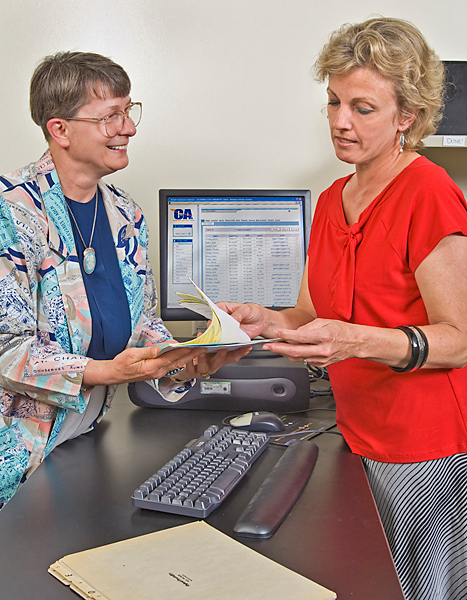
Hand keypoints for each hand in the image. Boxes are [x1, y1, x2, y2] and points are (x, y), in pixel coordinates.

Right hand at [82, 345, 205, 386]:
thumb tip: (160, 347)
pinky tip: (184, 356)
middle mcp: (158, 371)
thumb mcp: (132, 354)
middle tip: (203, 348)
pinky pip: (171, 365)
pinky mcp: (156, 372)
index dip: (185, 351)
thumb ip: (148, 351)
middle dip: (192, 354)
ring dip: (187, 357)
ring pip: (176, 364)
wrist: (114, 374)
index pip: (173, 357)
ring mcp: (158, 373)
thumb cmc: (121, 365)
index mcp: (153, 367)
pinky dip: (179, 360)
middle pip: (178, 361)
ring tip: (197, 351)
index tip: (195, 346)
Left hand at [169, 345, 251, 380]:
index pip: (232, 357)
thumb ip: (215, 340)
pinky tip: (189, 354)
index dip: (241, 353)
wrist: (186, 368)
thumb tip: (221, 327)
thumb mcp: (211, 348)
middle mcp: (213, 366)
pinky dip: (189, 360)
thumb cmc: (201, 357)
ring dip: (204, 358)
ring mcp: (202, 370)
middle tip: (223, 349)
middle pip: (220, 362)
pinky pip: (190, 367)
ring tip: (203, 351)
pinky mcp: (191, 372)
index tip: (247, 346)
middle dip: (222, 356)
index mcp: (219, 360)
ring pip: (204, 366)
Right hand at [216, 302, 267, 338]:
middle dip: (214, 328)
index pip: (213, 311)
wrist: (262, 322)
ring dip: (220, 336)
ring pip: (219, 333)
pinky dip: (227, 342)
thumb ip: (238, 314)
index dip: (211, 315)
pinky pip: (227, 340)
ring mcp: (227, 328)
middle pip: (214, 324)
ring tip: (224, 337)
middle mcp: (224, 319)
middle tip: (218, 330)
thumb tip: (233, 319)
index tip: (212, 320)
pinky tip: (229, 341)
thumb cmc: (253, 311)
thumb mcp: (246, 309)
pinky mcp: (232, 336)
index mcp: (224, 309)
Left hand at [263, 318, 356, 367]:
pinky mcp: (321, 364)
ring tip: (273, 348)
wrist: (355, 343)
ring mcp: (322, 359)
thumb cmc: (342, 331)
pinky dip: (294, 356)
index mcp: (324, 336)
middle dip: (279, 349)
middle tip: (267, 346)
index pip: (301, 337)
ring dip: (284, 353)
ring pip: (298, 358)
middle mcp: (323, 350)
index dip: (287, 335)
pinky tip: (287, 352)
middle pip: (296, 351)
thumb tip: (294, 333)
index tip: (277, 332)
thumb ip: (308, 327)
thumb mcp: (325, 322)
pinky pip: (304, 361)